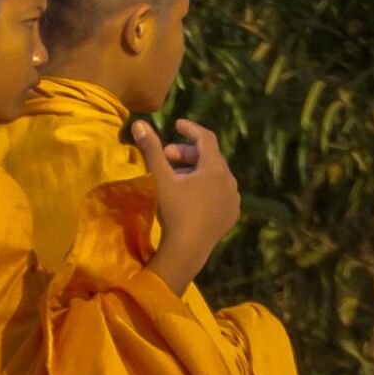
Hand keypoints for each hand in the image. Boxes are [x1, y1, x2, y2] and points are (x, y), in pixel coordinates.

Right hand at [131, 117, 239, 293]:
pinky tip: (190, 196)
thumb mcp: (160, 178)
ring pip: (215, 176)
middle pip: (210, 157)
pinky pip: (220, 193)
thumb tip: (140, 123)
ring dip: (196, 171)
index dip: (190, 129)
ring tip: (176, 177)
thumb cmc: (174, 211)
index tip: (177, 124)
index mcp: (216, 168)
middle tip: (166, 156)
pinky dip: (206, 188)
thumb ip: (151, 149)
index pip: (206, 138)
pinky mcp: (231, 215)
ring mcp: (233, 200)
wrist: (187, 251)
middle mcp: (230, 181)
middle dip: (187, 153)